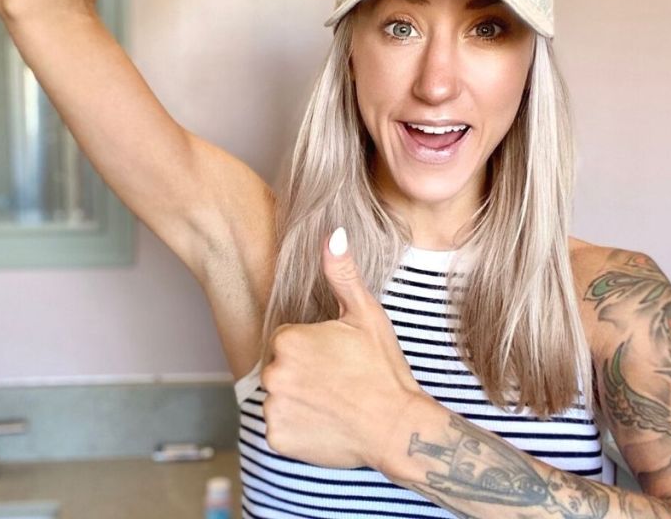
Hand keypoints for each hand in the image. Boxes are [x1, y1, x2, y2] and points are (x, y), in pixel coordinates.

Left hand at [261, 227, 429, 469]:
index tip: (339, 360)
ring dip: (299, 400)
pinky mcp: (277, 437)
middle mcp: (272, 373)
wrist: (397, 428)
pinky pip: (280, 427)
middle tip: (338, 383)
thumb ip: (342, 272)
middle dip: (303, 374)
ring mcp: (273, 408)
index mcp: (287, 339)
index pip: (287, 340)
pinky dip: (298, 428)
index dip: (314, 349)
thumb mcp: (365, 314)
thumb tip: (333, 233)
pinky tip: (325, 424)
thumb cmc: (383, 370)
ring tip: (333, 404)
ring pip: (279, 397)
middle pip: (279, 367)